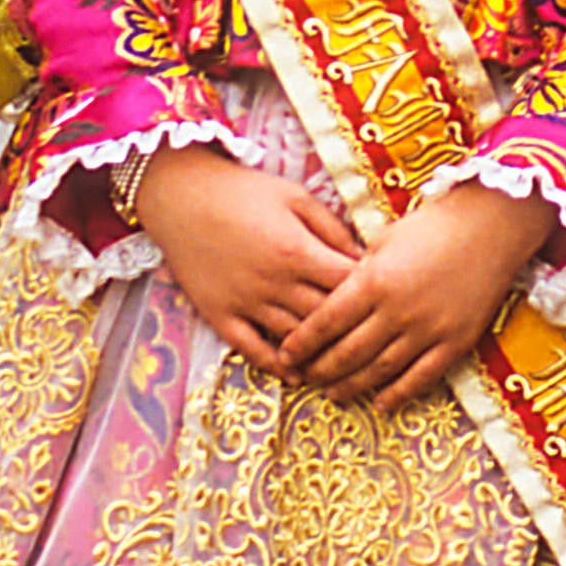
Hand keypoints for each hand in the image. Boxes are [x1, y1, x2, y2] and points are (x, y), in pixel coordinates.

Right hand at [132, 148, 358, 369]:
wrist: (180, 195)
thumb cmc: (243, 191)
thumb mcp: (295, 197)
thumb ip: (331, 228)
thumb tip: (364, 257)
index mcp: (296, 251)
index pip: (348, 285)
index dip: (371, 292)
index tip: (385, 296)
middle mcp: (274, 283)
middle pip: (325, 318)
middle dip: (351, 327)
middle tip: (371, 335)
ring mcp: (245, 303)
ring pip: (294, 340)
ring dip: (320, 353)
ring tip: (343, 361)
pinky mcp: (220, 315)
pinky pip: (251, 350)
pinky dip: (276, 366)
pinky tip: (296, 374)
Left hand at [276, 177, 551, 411]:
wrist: (492, 224)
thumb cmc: (434, 224)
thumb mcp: (384, 240)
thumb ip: (358, 272)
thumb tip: (334, 299)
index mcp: (373, 280)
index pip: (325, 321)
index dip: (302, 343)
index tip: (286, 354)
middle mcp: (396, 310)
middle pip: (347, 352)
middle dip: (320, 369)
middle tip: (305, 377)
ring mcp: (427, 330)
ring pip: (379, 370)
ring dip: (351, 386)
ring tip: (333, 393)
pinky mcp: (455, 342)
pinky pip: (421, 377)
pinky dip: (397, 394)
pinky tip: (380, 402)